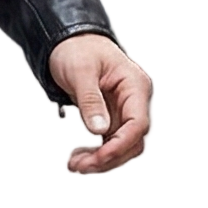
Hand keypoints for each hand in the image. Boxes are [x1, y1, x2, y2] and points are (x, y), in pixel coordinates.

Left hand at [48, 35, 151, 174]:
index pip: (138, 124)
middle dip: (108, 158)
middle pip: (132, 141)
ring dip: (101, 160)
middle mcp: (134, 100)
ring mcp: (124, 110)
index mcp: (135, 85)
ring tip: (75, 165)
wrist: (69, 41)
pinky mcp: (112, 117)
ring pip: (121, 146)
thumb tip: (100, 130)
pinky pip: (109, 142)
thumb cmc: (77, 49)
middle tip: (79, 166)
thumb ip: (90, 100)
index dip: (120, 145)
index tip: (99, 158)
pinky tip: (79, 158)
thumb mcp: (80, 71)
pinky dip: (95, 153)